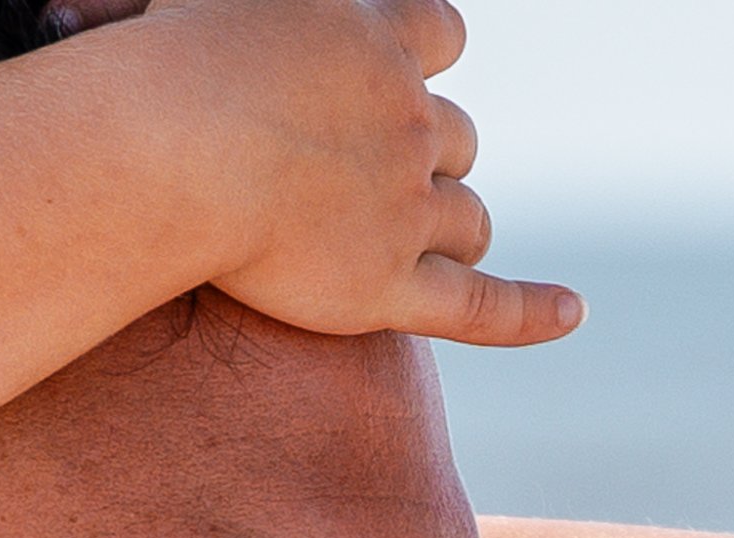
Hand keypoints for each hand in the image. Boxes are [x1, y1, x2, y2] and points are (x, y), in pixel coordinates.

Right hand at [83, 0, 584, 346]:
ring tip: (401, 242)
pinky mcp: (395, 288)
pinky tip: (574, 311)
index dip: (426, 59)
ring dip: (451, 226)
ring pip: (470, 220)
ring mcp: (410, 207)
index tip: (403, 76)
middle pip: (458, 138)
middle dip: (428, 155)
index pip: (440, 34)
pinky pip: (486, 309)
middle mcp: (412, 118)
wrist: (169, 144)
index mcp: (379, 35)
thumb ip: (234, 11)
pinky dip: (535, 311)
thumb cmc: (160, 59)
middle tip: (365, 175)